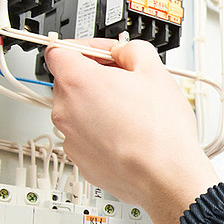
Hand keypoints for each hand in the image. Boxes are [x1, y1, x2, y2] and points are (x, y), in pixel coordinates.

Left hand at [46, 39, 218, 223]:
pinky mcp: (80, 161)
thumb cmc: (161, 130)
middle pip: (69, 82)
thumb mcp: (155, 71)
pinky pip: (86, 138)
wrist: (165, 176)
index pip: (58, 51)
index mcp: (78, 82)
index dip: (84, 47)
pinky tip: (130, 135)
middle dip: (96, 78)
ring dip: (99, 107)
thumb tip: (124, 52)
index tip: (103, 53)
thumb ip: (132, 49)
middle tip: (128, 83)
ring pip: (78, 112)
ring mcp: (70, 138)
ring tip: (134, 114)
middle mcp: (65, 110)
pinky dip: (102, 133)